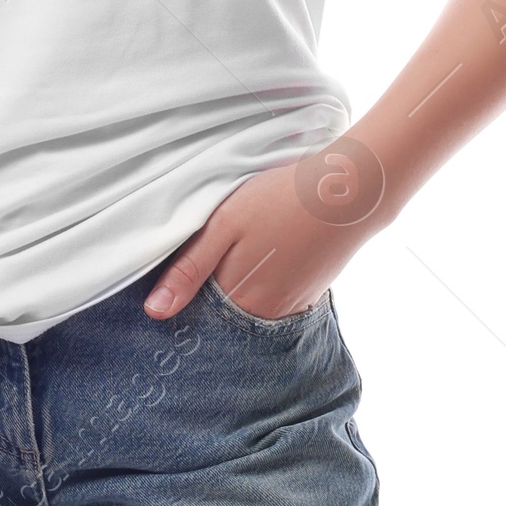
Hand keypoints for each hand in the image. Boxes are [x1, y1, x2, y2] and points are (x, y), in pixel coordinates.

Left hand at [145, 133, 385, 320]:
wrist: (349, 191)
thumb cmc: (281, 199)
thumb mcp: (223, 225)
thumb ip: (188, 270)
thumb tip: (155, 313)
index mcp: (236, 298)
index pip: (195, 313)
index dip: (184, 293)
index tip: (179, 273)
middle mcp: (263, 314)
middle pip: (222, 314)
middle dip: (209, 294)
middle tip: (215, 253)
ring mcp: (290, 309)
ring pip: (248, 308)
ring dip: (239, 289)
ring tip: (244, 251)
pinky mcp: (309, 297)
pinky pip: (274, 302)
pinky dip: (265, 285)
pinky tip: (267, 256)